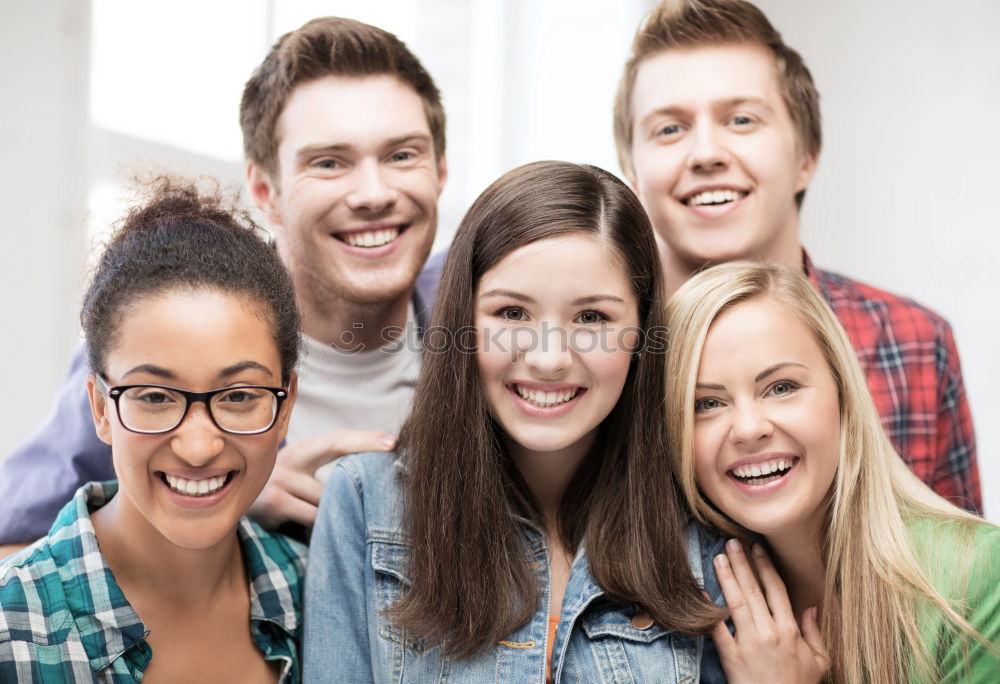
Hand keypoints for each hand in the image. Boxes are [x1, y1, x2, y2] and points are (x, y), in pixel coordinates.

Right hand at [248, 429, 395, 527]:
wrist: (231, 504)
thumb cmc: (278, 492)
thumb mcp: (299, 475)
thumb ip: (326, 475)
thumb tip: (372, 476)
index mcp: (302, 450)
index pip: (338, 440)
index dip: (367, 440)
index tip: (394, 443)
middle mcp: (291, 459)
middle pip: (337, 475)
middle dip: (359, 488)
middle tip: (384, 492)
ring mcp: (281, 480)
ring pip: (328, 501)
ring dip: (338, 513)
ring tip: (342, 520)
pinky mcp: (275, 502)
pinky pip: (313, 518)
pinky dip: (322, 527)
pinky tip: (319, 531)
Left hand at [712, 539, 829, 682]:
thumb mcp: (819, 662)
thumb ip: (815, 634)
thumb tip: (812, 609)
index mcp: (790, 630)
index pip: (776, 590)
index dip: (765, 566)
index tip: (757, 548)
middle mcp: (769, 632)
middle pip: (753, 590)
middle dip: (741, 563)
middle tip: (731, 542)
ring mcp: (749, 644)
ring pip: (735, 603)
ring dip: (726, 578)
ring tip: (718, 558)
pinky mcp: (731, 657)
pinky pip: (717, 630)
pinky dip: (708, 611)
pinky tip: (700, 592)